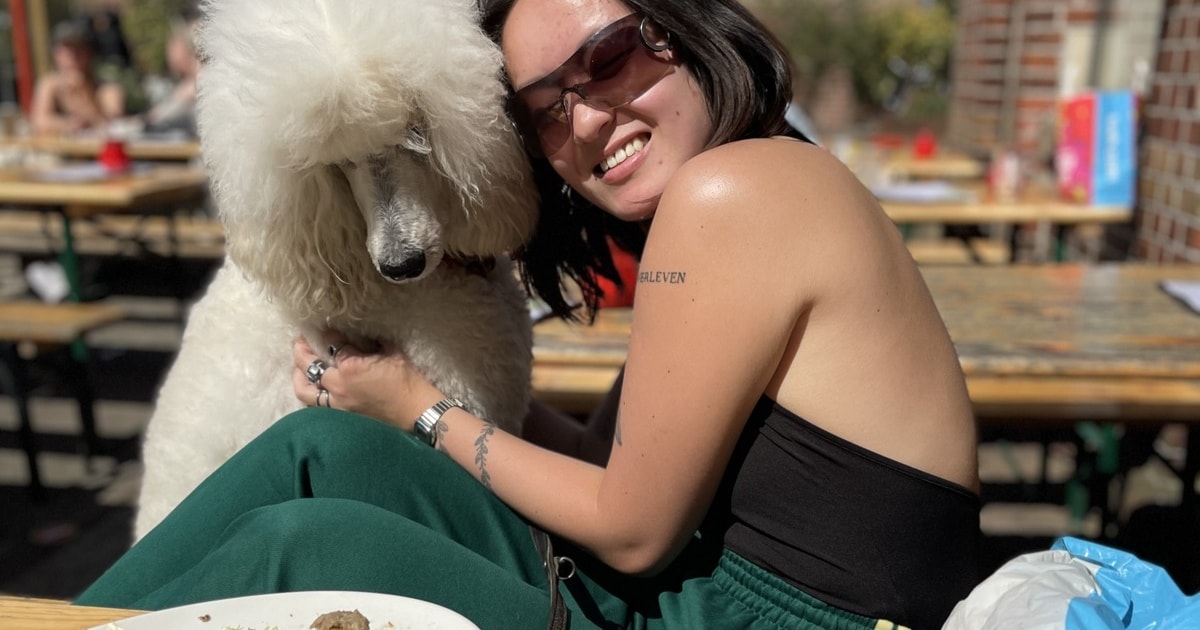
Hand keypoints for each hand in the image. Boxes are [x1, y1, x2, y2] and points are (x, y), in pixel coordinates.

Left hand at [291, 335, 445, 430]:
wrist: (417, 413)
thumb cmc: (409, 381)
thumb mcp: (392, 353)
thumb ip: (372, 341)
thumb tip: (361, 333)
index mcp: (350, 368)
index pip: (331, 344)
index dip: (327, 332)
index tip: (325, 326)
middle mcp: (338, 386)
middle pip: (308, 365)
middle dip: (302, 350)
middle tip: (301, 341)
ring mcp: (337, 404)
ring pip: (304, 390)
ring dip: (298, 375)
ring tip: (298, 367)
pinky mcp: (341, 416)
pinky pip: (316, 405)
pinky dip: (311, 394)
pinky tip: (314, 388)